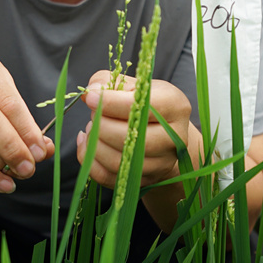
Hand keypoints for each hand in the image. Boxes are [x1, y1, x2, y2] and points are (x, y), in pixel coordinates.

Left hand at [75, 70, 191, 188]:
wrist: (166, 134)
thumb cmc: (147, 104)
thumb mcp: (135, 84)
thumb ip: (110, 81)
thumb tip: (90, 91)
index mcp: (175, 106)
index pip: (141, 106)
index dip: (110, 102)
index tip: (90, 98)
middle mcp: (173, 138)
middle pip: (130, 137)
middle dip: (101, 125)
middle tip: (93, 114)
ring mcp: (161, 163)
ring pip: (119, 162)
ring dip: (95, 144)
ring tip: (92, 128)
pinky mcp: (146, 180)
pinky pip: (109, 178)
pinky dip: (90, 162)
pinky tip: (87, 144)